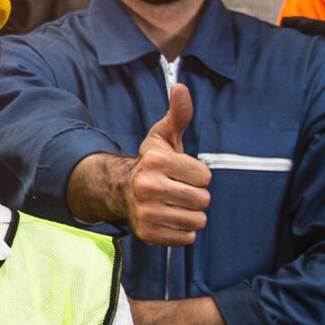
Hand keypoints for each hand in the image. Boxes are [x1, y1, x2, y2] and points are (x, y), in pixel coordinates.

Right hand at [125, 84, 210, 246]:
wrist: (120, 191)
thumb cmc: (152, 163)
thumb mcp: (163, 137)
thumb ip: (178, 114)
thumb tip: (180, 87)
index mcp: (154, 161)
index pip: (204, 177)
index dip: (198, 175)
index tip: (182, 173)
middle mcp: (147, 187)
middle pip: (202, 200)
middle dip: (196, 196)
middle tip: (179, 190)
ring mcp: (146, 212)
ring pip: (196, 220)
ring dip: (191, 214)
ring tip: (174, 205)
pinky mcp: (147, 234)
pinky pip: (186, 237)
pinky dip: (182, 230)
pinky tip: (169, 218)